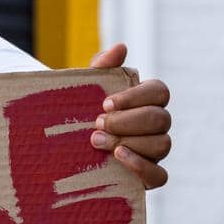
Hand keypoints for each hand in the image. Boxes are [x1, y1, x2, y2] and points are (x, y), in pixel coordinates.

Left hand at [88, 42, 169, 189]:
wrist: (62, 147)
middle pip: (161, 119)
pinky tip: (117, 157)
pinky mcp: (148, 176)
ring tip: (96, 141)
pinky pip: (159, 175)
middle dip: (128, 121)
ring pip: (162, 145)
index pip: (159, 92)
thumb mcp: (85, 88)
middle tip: (97, 123)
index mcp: (146, 100)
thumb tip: (121, 47)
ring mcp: (155, 151)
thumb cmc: (80, 112)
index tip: (105, 103)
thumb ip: (102, 67)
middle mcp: (156, 125)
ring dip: (129, 142)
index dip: (135, 97)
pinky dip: (140, 166)